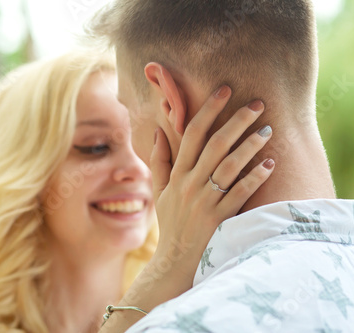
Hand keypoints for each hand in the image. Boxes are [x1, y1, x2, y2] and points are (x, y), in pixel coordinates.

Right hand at [150, 85, 273, 280]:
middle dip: (237, 121)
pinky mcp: (220, 217)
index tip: (225, 90)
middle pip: (215, 144)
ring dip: (250, 146)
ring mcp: (205, 200)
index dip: (208, 110)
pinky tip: (269, 166)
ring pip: (230, 166)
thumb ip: (159, 160)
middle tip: (258, 104)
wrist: (175, 259)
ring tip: (268, 130)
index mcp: (177, 174)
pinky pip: (240, 193)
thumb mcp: (159, 190)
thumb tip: (157, 130)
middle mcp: (190, 183)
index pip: (191, 134)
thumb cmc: (170, 222)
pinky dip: (255, 179)